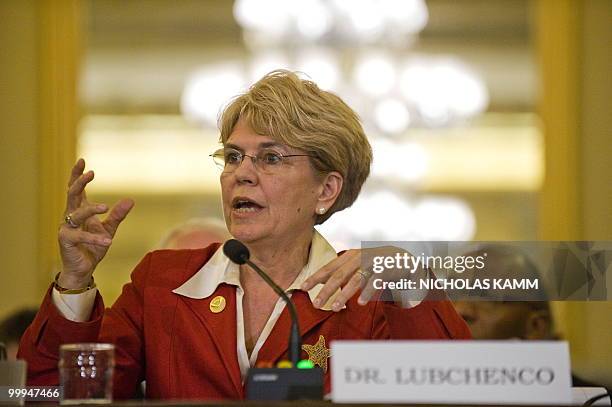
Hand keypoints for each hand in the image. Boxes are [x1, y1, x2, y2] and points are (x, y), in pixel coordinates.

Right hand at [57, 159, 133, 288]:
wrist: (84, 268)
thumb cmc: (93, 246)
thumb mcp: (109, 228)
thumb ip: (118, 215)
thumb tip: (130, 200)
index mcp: (79, 210)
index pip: (76, 189)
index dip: (77, 175)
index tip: (82, 160)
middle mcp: (70, 216)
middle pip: (72, 194)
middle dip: (80, 182)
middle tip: (91, 173)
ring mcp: (67, 228)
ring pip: (76, 212)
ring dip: (91, 209)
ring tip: (105, 207)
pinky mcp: (66, 241)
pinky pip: (81, 236)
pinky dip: (95, 237)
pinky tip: (109, 240)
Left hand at [301, 246, 425, 310]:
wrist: (401, 258)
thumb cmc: (374, 264)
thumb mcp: (356, 264)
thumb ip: (340, 272)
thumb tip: (320, 281)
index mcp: (349, 256)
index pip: (329, 267)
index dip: (315, 277)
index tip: (303, 288)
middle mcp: (359, 257)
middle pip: (339, 275)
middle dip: (326, 290)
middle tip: (316, 304)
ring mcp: (372, 263)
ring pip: (355, 280)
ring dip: (344, 294)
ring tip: (335, 307)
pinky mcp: (385, 270)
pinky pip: (374, 282)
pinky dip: (367, 293)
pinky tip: (361, 303)